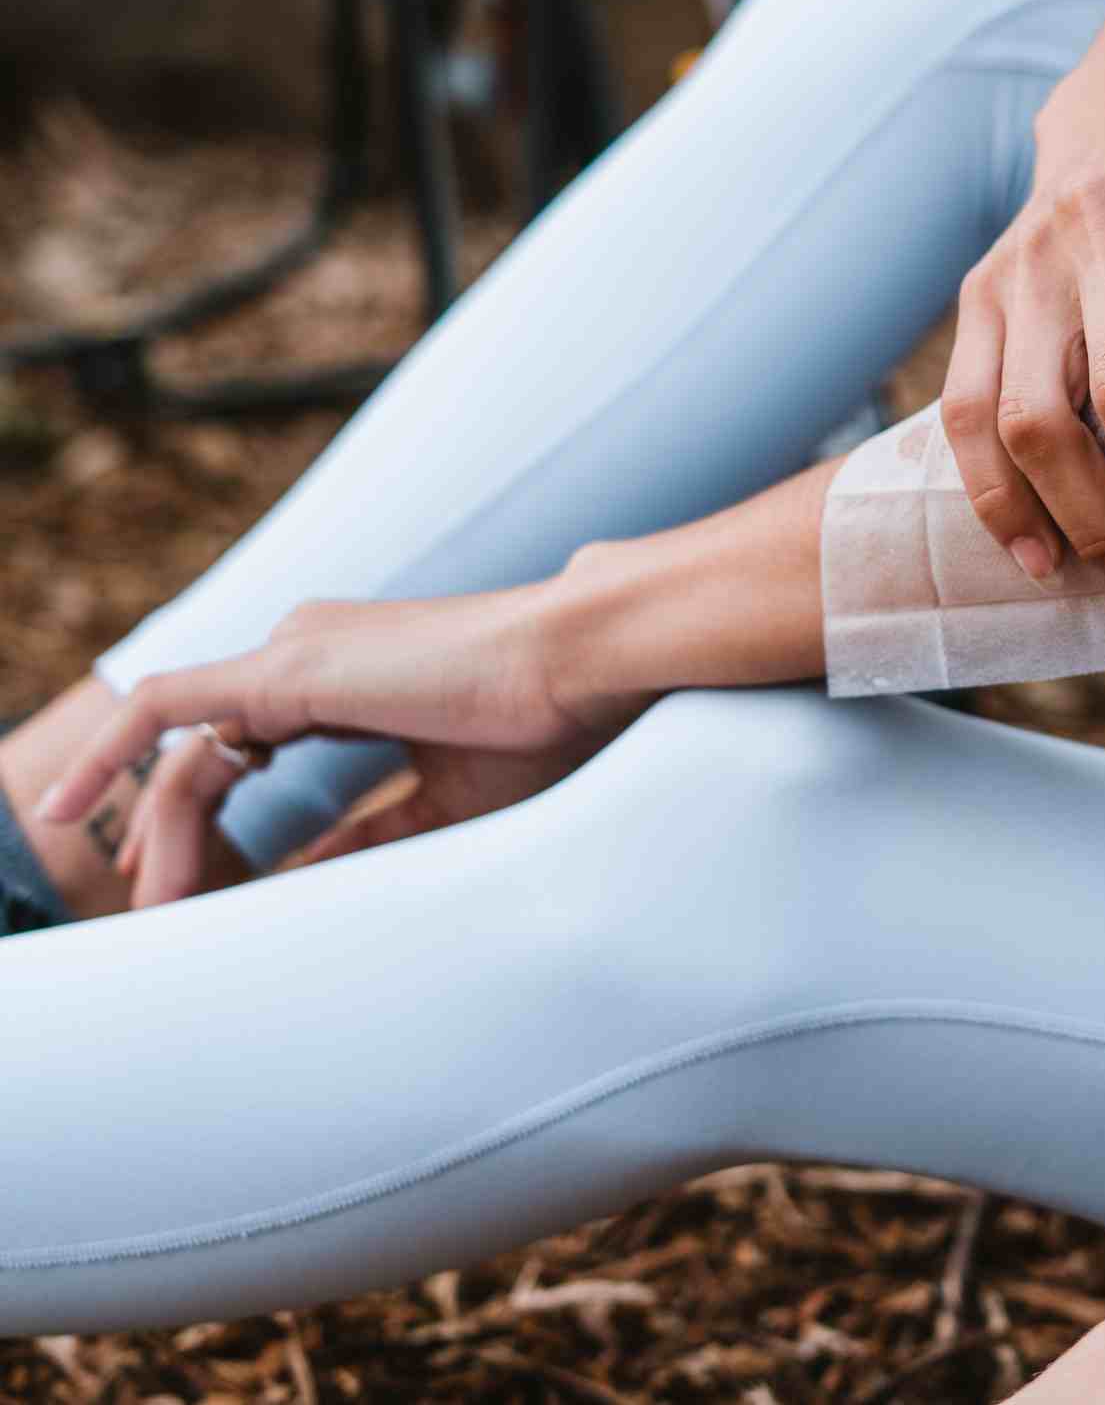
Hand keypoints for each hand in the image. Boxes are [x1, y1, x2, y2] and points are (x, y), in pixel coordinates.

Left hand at [37, 586, 655, 908]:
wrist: (581, 662)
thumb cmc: (542, 724)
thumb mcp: (443, 800)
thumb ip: (368, 837)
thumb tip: (303, 884)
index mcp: (349, 678)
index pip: (248, 748)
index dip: (211, 821)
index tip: (196, 890)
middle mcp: (308, 653)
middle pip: (207, 755)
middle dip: (171, 839)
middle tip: (159, 914)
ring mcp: (296, 652)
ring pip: (187, 747)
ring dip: (160, 832)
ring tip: (157, 908)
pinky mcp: (291, 666)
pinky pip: (168, 709)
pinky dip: (113, 754)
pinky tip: (63, 807)